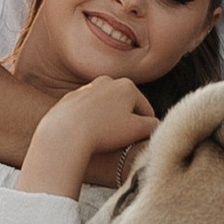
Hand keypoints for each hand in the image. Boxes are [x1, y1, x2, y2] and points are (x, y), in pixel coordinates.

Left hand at [18, 76, 156, 197]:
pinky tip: (88, 134)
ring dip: (109, 121)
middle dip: (126, 123)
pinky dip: (91, 121)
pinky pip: (87, 111)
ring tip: (104, 139)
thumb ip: (152, 126)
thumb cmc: (104, 131)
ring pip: (106, 108)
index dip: (146, 128)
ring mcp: (87, 88)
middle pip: (125, 106)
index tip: (140, 142)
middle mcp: (107, 81)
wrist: (67, 132)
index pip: (146, 110)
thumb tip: (156, 124)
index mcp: (127, 86)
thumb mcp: (136, 131)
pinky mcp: (71, 98)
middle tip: (122, 142)